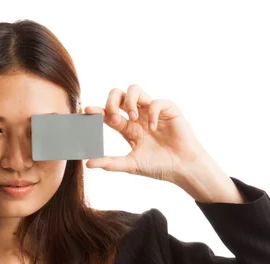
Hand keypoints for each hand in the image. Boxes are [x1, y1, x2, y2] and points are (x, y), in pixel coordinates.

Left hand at [83, 84, 208, 182]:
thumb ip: (110, 163)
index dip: (97, 110)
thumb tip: (88, 163)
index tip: (87, 110)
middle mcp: (138, 116)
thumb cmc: (159, 166)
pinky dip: (151, 112)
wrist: (182, 168)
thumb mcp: (130, 165)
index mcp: (128, 127)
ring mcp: (152, 111)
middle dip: (111, 101)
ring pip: (134, 89)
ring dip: (129, 102)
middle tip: (112, 116)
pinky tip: (152, 128)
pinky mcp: (168, 109)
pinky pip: (155, 101)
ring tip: (132, 118)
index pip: (108, 114)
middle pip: (118, 95)